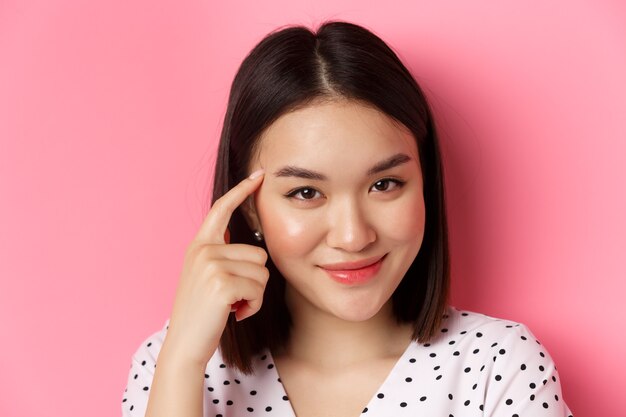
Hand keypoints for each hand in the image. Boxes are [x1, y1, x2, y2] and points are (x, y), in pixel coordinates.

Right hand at [163, 169, 267, 365]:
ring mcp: (211, 265)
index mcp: (200, 245)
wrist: (185, 343)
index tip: (259, 175)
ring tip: (234, 304)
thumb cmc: (202, 312)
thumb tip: (244, 239)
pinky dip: (254, 305)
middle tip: (235, 296)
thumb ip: (221, 254)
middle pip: (259, 252)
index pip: (222, 209)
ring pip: (262, 271)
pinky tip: (236, 313)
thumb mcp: (206, 275)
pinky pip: (259, 288)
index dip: (241, 191)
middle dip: (255, 279)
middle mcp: (203, 250)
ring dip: (256, 294)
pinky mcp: (221, 283)